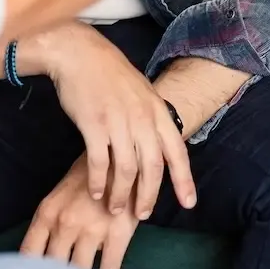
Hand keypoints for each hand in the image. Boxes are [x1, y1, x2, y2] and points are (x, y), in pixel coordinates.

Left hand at [22, 157, 142, 268]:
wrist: (122, 153)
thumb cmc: (89, 175)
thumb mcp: (61, 196)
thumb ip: (51, 225)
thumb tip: (49, 260)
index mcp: (47, 213)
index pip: (29, 254)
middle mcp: (65, 224)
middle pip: (53, 268)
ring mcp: (92, 230)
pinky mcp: (118, 234)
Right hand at [36, 28, 195, 217]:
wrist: (80, 53)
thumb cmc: (110, 75)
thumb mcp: (142, 93)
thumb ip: (151, 120)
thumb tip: (160, 147)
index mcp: (157, 111)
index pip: (177, 152)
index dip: (184, 180)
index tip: (189, 203)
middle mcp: (143, 118)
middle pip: (153, 167)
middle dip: (149, 196)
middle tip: (142, 215)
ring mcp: (119, 122)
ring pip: (127, 170)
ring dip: (121, 194)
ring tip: (115, 209)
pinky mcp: (94, 125)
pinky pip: (99, 162)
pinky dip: (97, 182)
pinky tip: (94, 192)